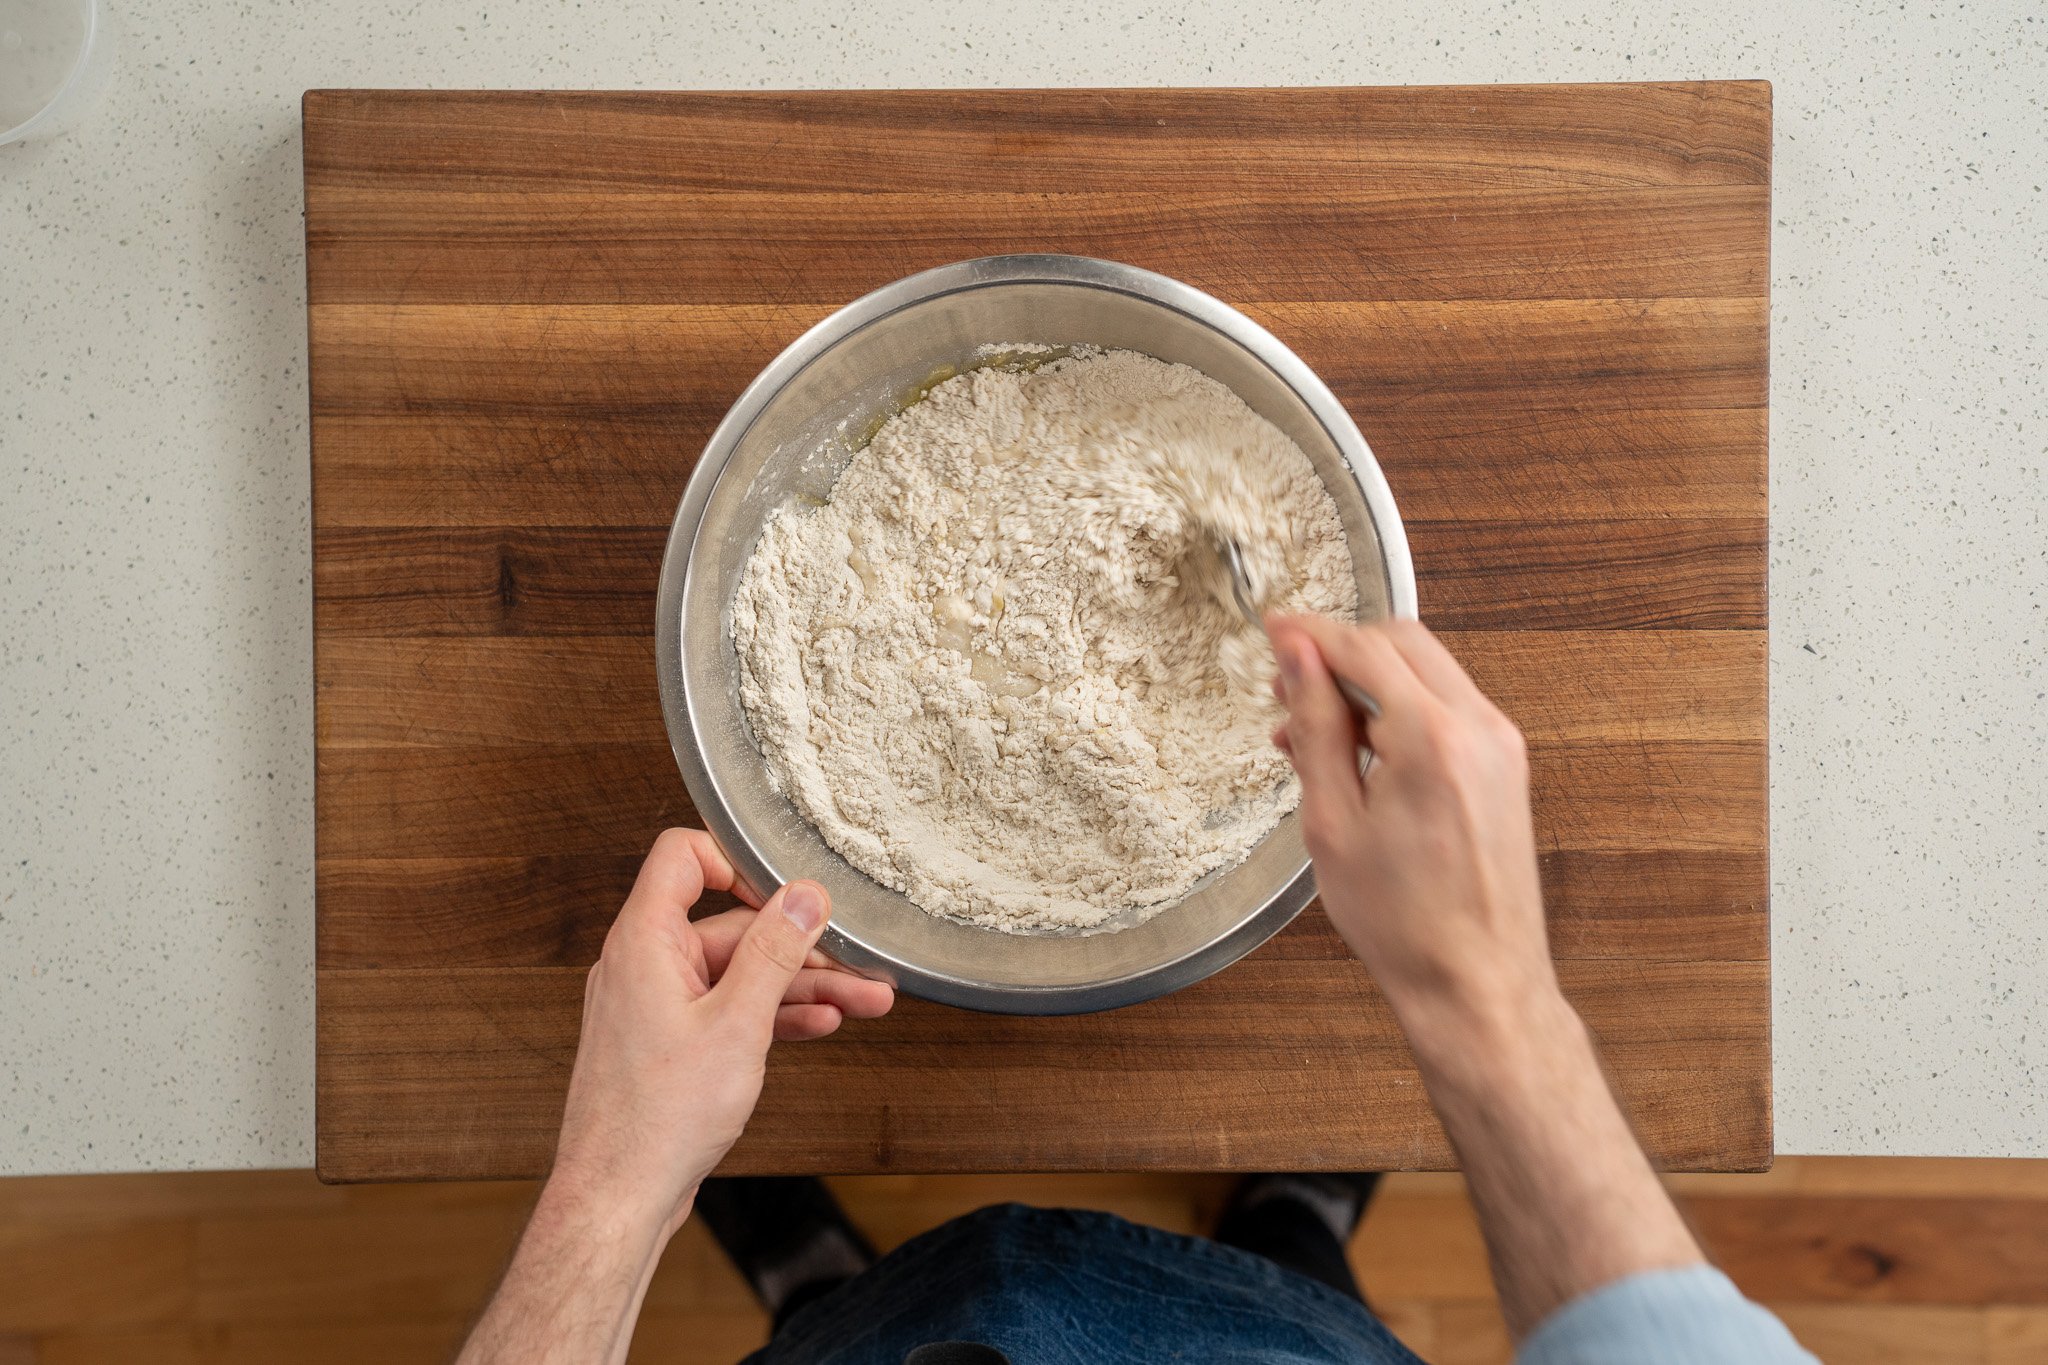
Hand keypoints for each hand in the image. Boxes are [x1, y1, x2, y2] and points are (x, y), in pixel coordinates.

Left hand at [549, 829, 894, 1239]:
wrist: (619, 1197)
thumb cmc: (657, 1119)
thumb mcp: (737, 1024)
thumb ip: (774, 952)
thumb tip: (803, 897)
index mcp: (644, 942)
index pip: (683, 857)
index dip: (738, 860)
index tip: (789, 888)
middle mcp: (644, 965)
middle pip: (731, 926)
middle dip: (800, 946)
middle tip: (860, 964)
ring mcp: (657, 1004)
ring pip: (738, 974)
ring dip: (801, 987)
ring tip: (864, 1002)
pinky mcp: (670, 1041)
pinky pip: (727, 1009)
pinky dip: (772, 1015)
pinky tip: (820, 1024)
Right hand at [1266, 615, 1552, 1025]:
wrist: (1476, 981)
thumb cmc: (1405, 922)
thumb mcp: (1333, 821)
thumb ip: (1316, 727)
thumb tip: (1298, 659)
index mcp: (1432, 737)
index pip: (1364, 647)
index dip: (1310, 634)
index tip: (1272, 629)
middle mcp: (1479, 728)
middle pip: (1402, 643)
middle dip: (1340, 654)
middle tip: (1286, 687)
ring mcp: (1500, 745)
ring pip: (1426, 672)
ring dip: (1368, 684)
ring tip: (1310, 735)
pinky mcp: (1505, 767)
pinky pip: (1446, 709)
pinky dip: (1399, 712)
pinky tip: (1357, 755)